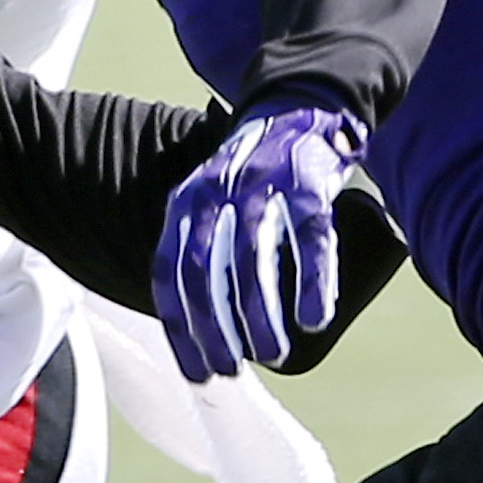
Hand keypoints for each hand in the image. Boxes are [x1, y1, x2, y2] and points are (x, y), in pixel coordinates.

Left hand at [152, 96, 363, 381]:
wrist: (298, 111)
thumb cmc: (253, 178)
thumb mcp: (210, 204)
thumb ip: (200, 251)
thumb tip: (204, 333)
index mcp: (185, 203)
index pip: (169, 272)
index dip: (180, 327)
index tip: (196, 371)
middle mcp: (215, 192)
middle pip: (204, 270)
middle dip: (213, 328)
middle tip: (230, 369)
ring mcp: (261, 185)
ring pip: (252, 259)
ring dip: (258, 314)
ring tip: (271, 353)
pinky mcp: (306, 183)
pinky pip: (309, 239)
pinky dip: (312, 282)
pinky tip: (313, 319)